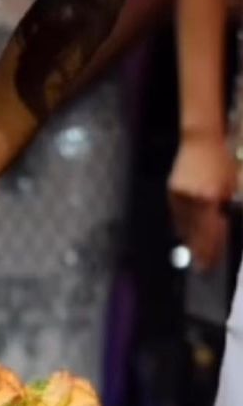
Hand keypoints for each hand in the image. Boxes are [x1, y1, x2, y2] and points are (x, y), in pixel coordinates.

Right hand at [169, 134, 235, 271]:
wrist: (201, 138)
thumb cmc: (224, 158)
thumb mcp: (233, 183)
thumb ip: (226, 207)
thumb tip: (221, 226)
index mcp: (209, 197)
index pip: (209, 232)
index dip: (210, 250)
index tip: (210, 265)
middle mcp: (192, 201)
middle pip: (195, 233)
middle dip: (200, 251)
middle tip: (202, 267)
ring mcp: (179, 198)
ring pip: (185, 226)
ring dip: (191, 240)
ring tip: (196, 253)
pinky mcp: (172, 193)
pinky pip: (178, 216)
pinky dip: (184, 226)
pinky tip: (187, 233)